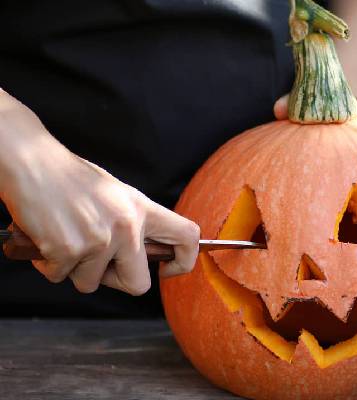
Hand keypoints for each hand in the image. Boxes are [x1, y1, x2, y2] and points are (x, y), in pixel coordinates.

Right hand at [0, 90, 199, 294]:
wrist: (31, 162)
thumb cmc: (69, 179)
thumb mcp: (114, 195)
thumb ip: (132, 224)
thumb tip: (141, 257)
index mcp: (142, 209)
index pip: (188, 237)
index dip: (184, 261)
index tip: (166, 268)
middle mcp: (126, 226)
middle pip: (138, 284)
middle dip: (115, 281)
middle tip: (97, 265)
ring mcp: (98, 240)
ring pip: (90, 283)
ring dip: (74, 269)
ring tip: (64, 238)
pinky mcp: (68, 250)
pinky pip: (60, 276)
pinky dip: (48, 264)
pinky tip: (45, 238)